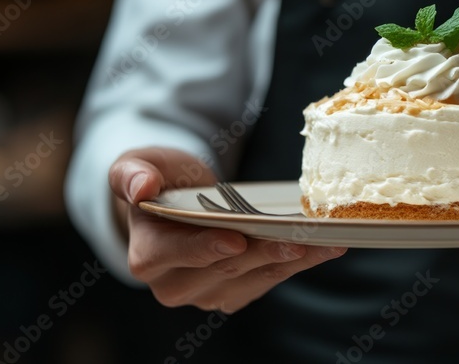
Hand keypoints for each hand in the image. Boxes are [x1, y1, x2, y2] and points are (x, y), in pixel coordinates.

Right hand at [108, 147, 345, 312]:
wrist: (178, 200)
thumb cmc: (159, 181)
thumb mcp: (137, 165)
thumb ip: (132, 174)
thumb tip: (142, 186)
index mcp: (146, 256)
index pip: (173, 255)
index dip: (204, 249)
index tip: (236, 240)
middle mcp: (173, 285)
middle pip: (223, 269)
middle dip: (263, 253)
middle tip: (297, 238)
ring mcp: (206, 294)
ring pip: (254, 279)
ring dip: (293, 261)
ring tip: (326, 242)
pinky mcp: (234, 294)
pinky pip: (270, 280)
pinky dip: (298, 264)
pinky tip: (325, 247)